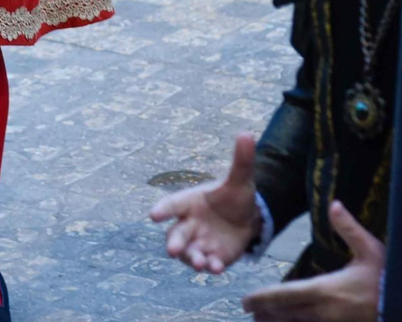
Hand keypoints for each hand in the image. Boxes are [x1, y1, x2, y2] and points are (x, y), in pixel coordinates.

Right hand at [149, 133, 261, 274]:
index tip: (153, 215)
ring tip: (200, 263)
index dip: (163, 210)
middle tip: (173, 250)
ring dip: (192, 259)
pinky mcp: (213, 257)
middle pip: (176, 234)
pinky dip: (211, 267)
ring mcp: (200, 243)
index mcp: (190, 202)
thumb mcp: (240, 178)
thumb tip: (247, 133)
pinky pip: (208, 264)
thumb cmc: (233, 196)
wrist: (248, 218)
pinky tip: (217, 268)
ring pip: (190, 254)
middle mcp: (190, 225)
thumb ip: (241, 160)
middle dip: (174, 243)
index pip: (173, 205)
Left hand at [240, 200, 383, 321]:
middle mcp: (325, 311)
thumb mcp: (371, 249)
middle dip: (265, 312)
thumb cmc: (389, 277)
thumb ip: (349, 228)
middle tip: (248, 310)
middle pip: (287, 314)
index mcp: (328, 288)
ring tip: (261, 321)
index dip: (265, 298)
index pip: (287, 294)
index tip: (247, 299)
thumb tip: (334, 204)